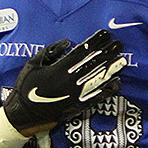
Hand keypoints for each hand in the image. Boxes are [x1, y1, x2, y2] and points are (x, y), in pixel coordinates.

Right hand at [3, 29, 125, 133]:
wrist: (24, 114)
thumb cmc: (27, 86)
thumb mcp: (33, 64)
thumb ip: (50, 52)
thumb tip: (67, 42)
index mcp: (58, 69)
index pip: (82, 52)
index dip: (95, 42)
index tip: (105, 34)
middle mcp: (70, 80)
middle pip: (93, 63)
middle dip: (108, 53)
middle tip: (120, 44)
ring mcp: (76, 94)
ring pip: (98, 78)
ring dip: (111, 68)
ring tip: (122, 59)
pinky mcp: (78, 105)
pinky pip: (97, 96)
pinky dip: (108, 89)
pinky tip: (117, 82)